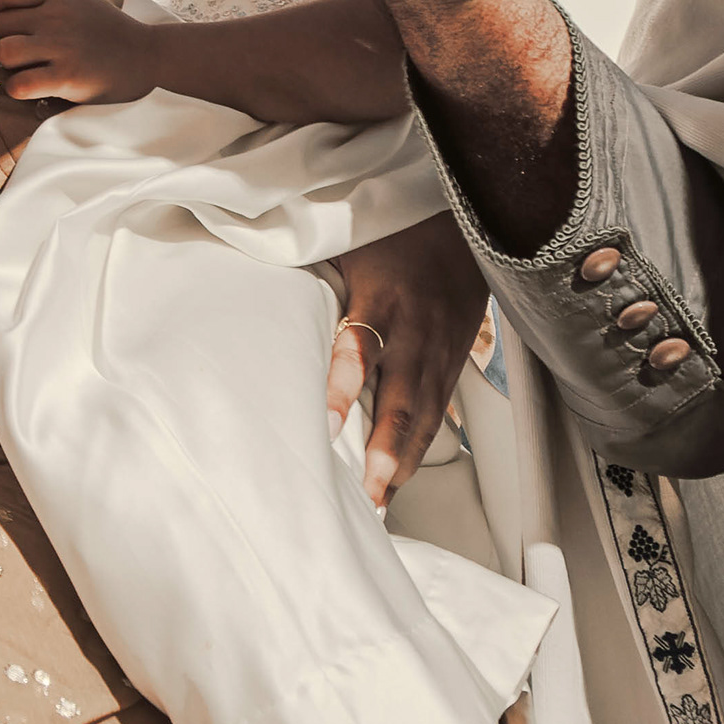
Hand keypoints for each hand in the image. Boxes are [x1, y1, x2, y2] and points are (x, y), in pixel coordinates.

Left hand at [0, 0, 159, 106]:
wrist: (148, 57)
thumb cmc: (108, 31)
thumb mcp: (80, 1)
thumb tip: (1, 7)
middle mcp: (57, 17)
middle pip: (1, 25)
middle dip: (5, 39)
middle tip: (24, 50)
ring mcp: (61, 47)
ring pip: (4, 51)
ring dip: (9, 64)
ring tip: (28, 67)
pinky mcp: (66, 77)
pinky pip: (18, 84)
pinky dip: (17, 88)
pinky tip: (32, 87)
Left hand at [323, 215, 490, 510]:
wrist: (470, 220)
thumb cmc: (395, 231)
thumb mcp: (349, 242)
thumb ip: (313, 276)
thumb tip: (253, 302)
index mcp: (384, 297)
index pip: (361, 345)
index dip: (346, 386)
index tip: (327, 425)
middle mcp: (417, 330)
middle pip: (403, 396)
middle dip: (385, 448)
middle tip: (365, 492)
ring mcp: (442, 349)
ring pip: (426, 413)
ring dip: (403, 460)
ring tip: (379, 503)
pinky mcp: (456, 361)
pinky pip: (439, 411)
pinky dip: (419, 447)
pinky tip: (398, 480)